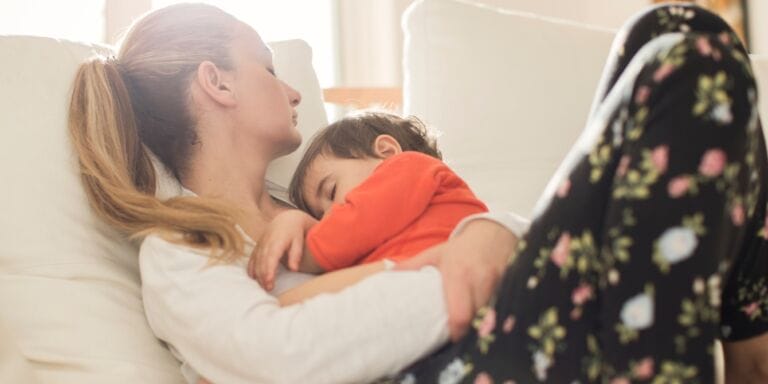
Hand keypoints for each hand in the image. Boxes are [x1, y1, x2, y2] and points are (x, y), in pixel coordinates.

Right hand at [248, 210, 315, 290]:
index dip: (269, 270)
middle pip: (262, 262)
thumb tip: (294, 269)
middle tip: (268, 289)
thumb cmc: (295, 231)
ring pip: (256, 261)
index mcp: (277, 241)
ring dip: (258, 274)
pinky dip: (252, 267)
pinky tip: (253, 277)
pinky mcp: (258, 245)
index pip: (271, 258)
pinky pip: (252, 257)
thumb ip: (296, 255)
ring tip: (263, 286)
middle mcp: (266, 243)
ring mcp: (260, 244)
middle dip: (264, 276)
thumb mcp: (298, 241)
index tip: (269, 282)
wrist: (287, 219)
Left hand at [397, 219, 517, 340]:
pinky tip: (490, 326)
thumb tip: (386, 275)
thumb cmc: (461, 249)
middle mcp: (480, 281)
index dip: (455, 334)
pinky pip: (505, 311)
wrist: (494, 232)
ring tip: (473, 336)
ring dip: (483, 328)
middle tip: (459, 342)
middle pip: (477, 321)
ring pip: (492, 318)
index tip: (448, 341)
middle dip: (470, 334)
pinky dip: (497, 321)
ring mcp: (499, 285)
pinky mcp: (512, 287)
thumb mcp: (435, 254)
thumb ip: (412, 267)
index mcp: (458, 275)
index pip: (460, 315)